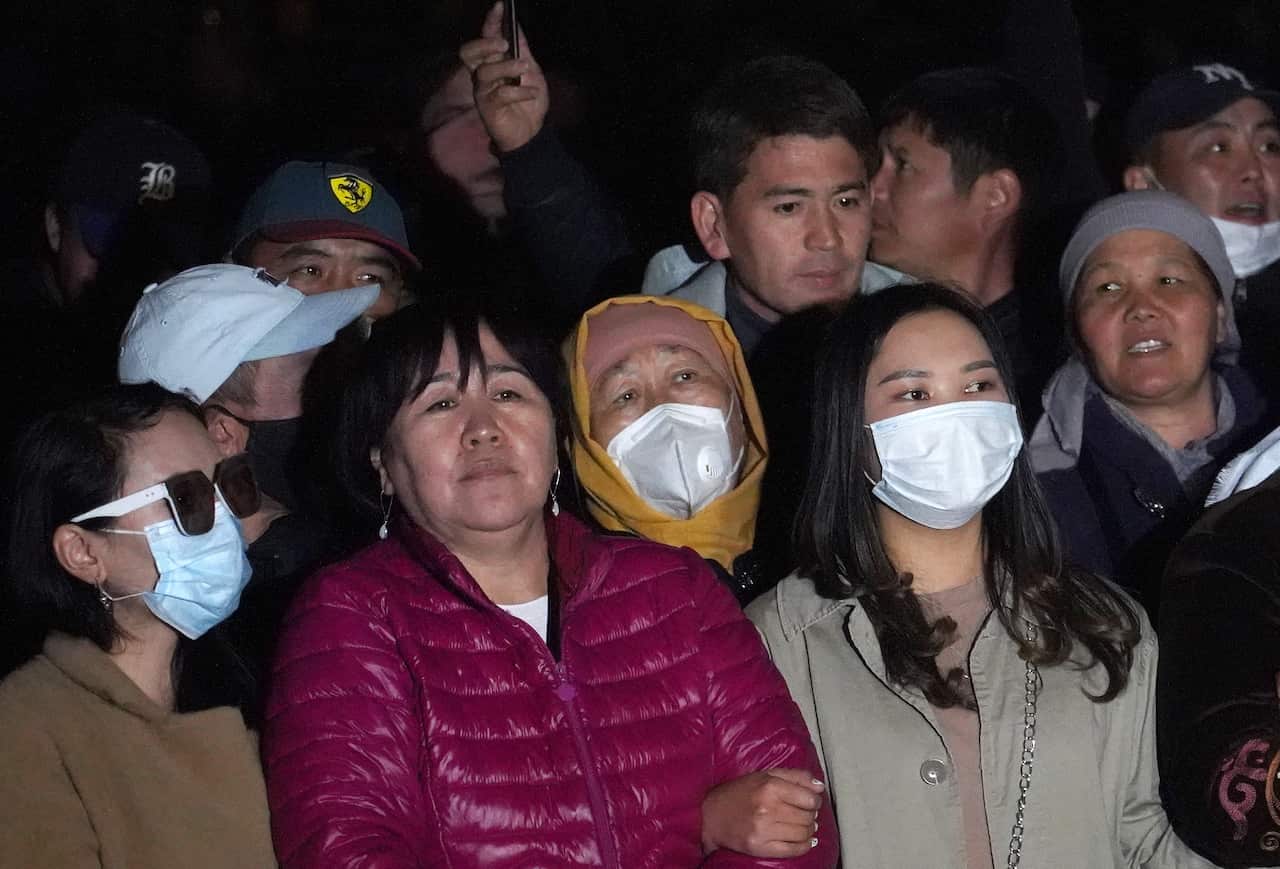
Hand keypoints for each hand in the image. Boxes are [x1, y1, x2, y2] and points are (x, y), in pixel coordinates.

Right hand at [459, 2, 548, 152]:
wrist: (532, 134)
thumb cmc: (528, 102)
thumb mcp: (532, 72)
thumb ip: (523, 51)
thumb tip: (517, 27)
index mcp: (492, 63)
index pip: (485, 38)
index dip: (491, 21)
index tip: (500, 6)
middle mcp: (482, 76)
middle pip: (469, 53)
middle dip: (485, 43)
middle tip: (504, 44)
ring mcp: (483, 93)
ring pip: (485, 72)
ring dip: (508, 67)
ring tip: (525, 69)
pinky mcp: (488, 110)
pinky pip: (501, 94)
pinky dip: (520, 91)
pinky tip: (532, 93)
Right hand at [700, 768, 824, 857]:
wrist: (711, 815)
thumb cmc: (739, 792)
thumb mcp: (765, 775)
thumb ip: (794, 776)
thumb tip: (820, 786)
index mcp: (770, 786)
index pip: (809, 798)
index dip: (815, 801)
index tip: (810, 802)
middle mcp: (768, 808)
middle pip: (807, 817)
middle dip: (811, 816)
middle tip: (805, 814)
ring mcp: (764, 830)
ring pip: (803, 834)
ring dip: (809, 831)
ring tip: (804, 826)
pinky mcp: (760, 847)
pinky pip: (793, 850)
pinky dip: (804, 846)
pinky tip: (804, 841)